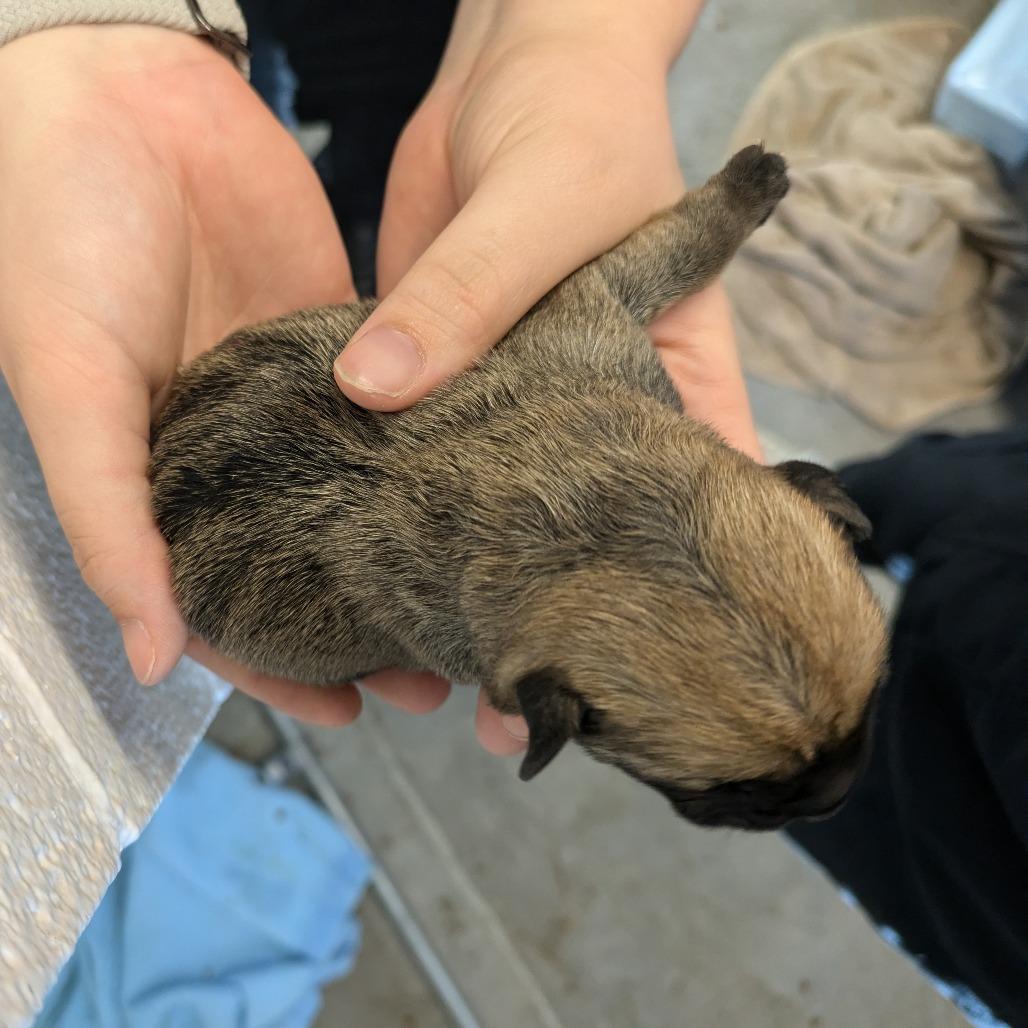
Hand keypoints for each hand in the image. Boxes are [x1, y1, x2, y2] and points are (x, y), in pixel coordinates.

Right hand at [0, 25, 451, 723]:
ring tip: (474, 599)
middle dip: (369, 622)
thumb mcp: (69, 383)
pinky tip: (479, 490)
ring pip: (363, 500)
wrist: (118, 95)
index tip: (353, 711)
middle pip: (311, 564)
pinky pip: (397, 411)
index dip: (282, 665)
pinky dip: (433, 454)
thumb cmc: (59, 239)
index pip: (229, 601)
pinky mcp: (343, 342)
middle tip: (441, 672)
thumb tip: (153, 654)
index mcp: (166, 483)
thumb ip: (107, 515)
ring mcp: (295, 402)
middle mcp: (234, 456)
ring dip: (411, 553)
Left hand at [334, 0, 761, 752]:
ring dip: (468, 581)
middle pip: (590, 543)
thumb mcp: (540, 210)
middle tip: (510, 703)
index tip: (623, 678)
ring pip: (500, 515)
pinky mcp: (446, 380)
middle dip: (555, 620)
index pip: (692, 514)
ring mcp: (517, 406)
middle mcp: (596, 413)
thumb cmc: (581, 123)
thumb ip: (465, 300)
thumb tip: (375, 392)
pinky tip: (370, 564)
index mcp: (665, 386)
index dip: (667, 604)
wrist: (519, 63)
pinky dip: (401, 508)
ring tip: (432, 663)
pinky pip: (423, 455)